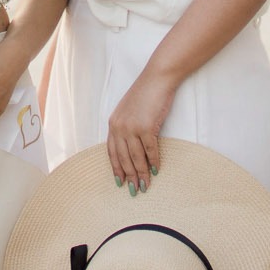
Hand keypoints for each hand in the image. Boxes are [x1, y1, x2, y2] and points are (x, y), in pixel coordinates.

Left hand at [106, 72, 174, 192]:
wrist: (157, 78)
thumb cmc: (146, 94)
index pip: (111, 152)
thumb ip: (126, 127)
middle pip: (123, 158)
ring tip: (146, 185)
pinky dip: (153, 162)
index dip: (116, 168)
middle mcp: (119, 127)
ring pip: (136, 157)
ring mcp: (132, 127)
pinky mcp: (147, 127)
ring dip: (141, 174)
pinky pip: (150, 150)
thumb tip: (131, 147)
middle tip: (135, 191)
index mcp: (113, 123)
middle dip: (129, 176)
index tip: (120, 182)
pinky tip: (155, 170)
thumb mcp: (129, 111)